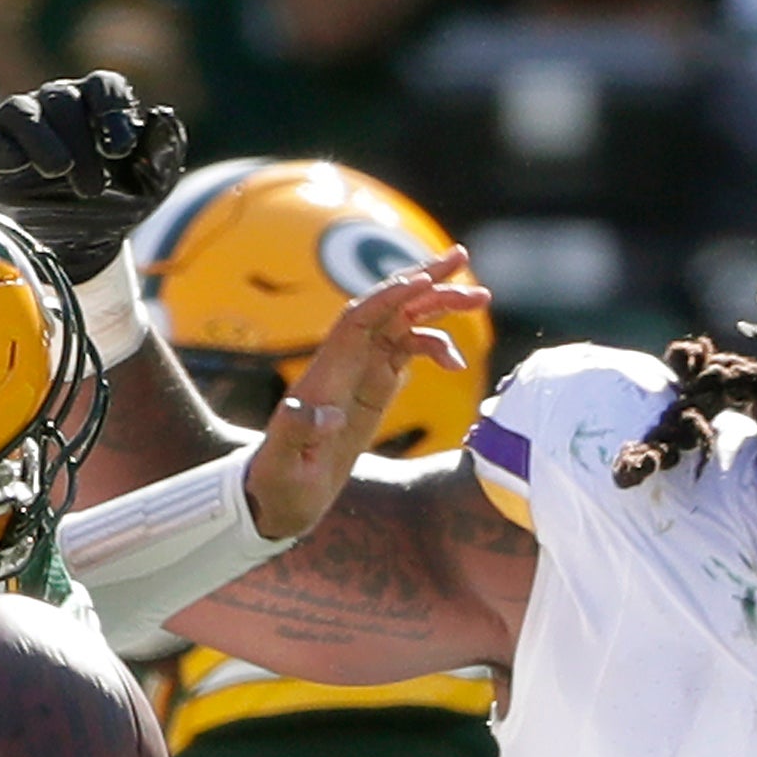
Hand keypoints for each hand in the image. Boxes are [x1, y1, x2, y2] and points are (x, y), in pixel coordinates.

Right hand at [0, 71, 186, 281]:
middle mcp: (52, 107)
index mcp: (93, 106)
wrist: (86, 246)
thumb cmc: (120, 204)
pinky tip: (15, 165)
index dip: (111, 111)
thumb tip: (164, 115)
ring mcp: (15, 127)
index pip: (102, 85)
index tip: (119, 151)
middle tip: (94, 189)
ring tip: (58, 172)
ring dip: (42, 141)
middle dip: (80, 142)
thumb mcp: (151, 184)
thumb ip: (163, 149)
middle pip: (61, 98)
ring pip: (19, 110)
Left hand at [242, 258, 488, 542]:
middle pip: (385, 308)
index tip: (424, 281)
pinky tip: (458, 364)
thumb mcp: (282, 467)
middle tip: (463, 258)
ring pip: (402, 323)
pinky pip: (407, 351)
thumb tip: (328, 414)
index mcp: (325, 377)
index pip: (359, 320)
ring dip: (438, 306)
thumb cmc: (276, 485)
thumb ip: (298, 435)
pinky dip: (435, 347)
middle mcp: (343, 365)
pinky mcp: (372, 389)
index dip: (390, 298)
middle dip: (423, 280)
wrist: (276, 498)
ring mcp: (359, 374)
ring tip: (480, 297)